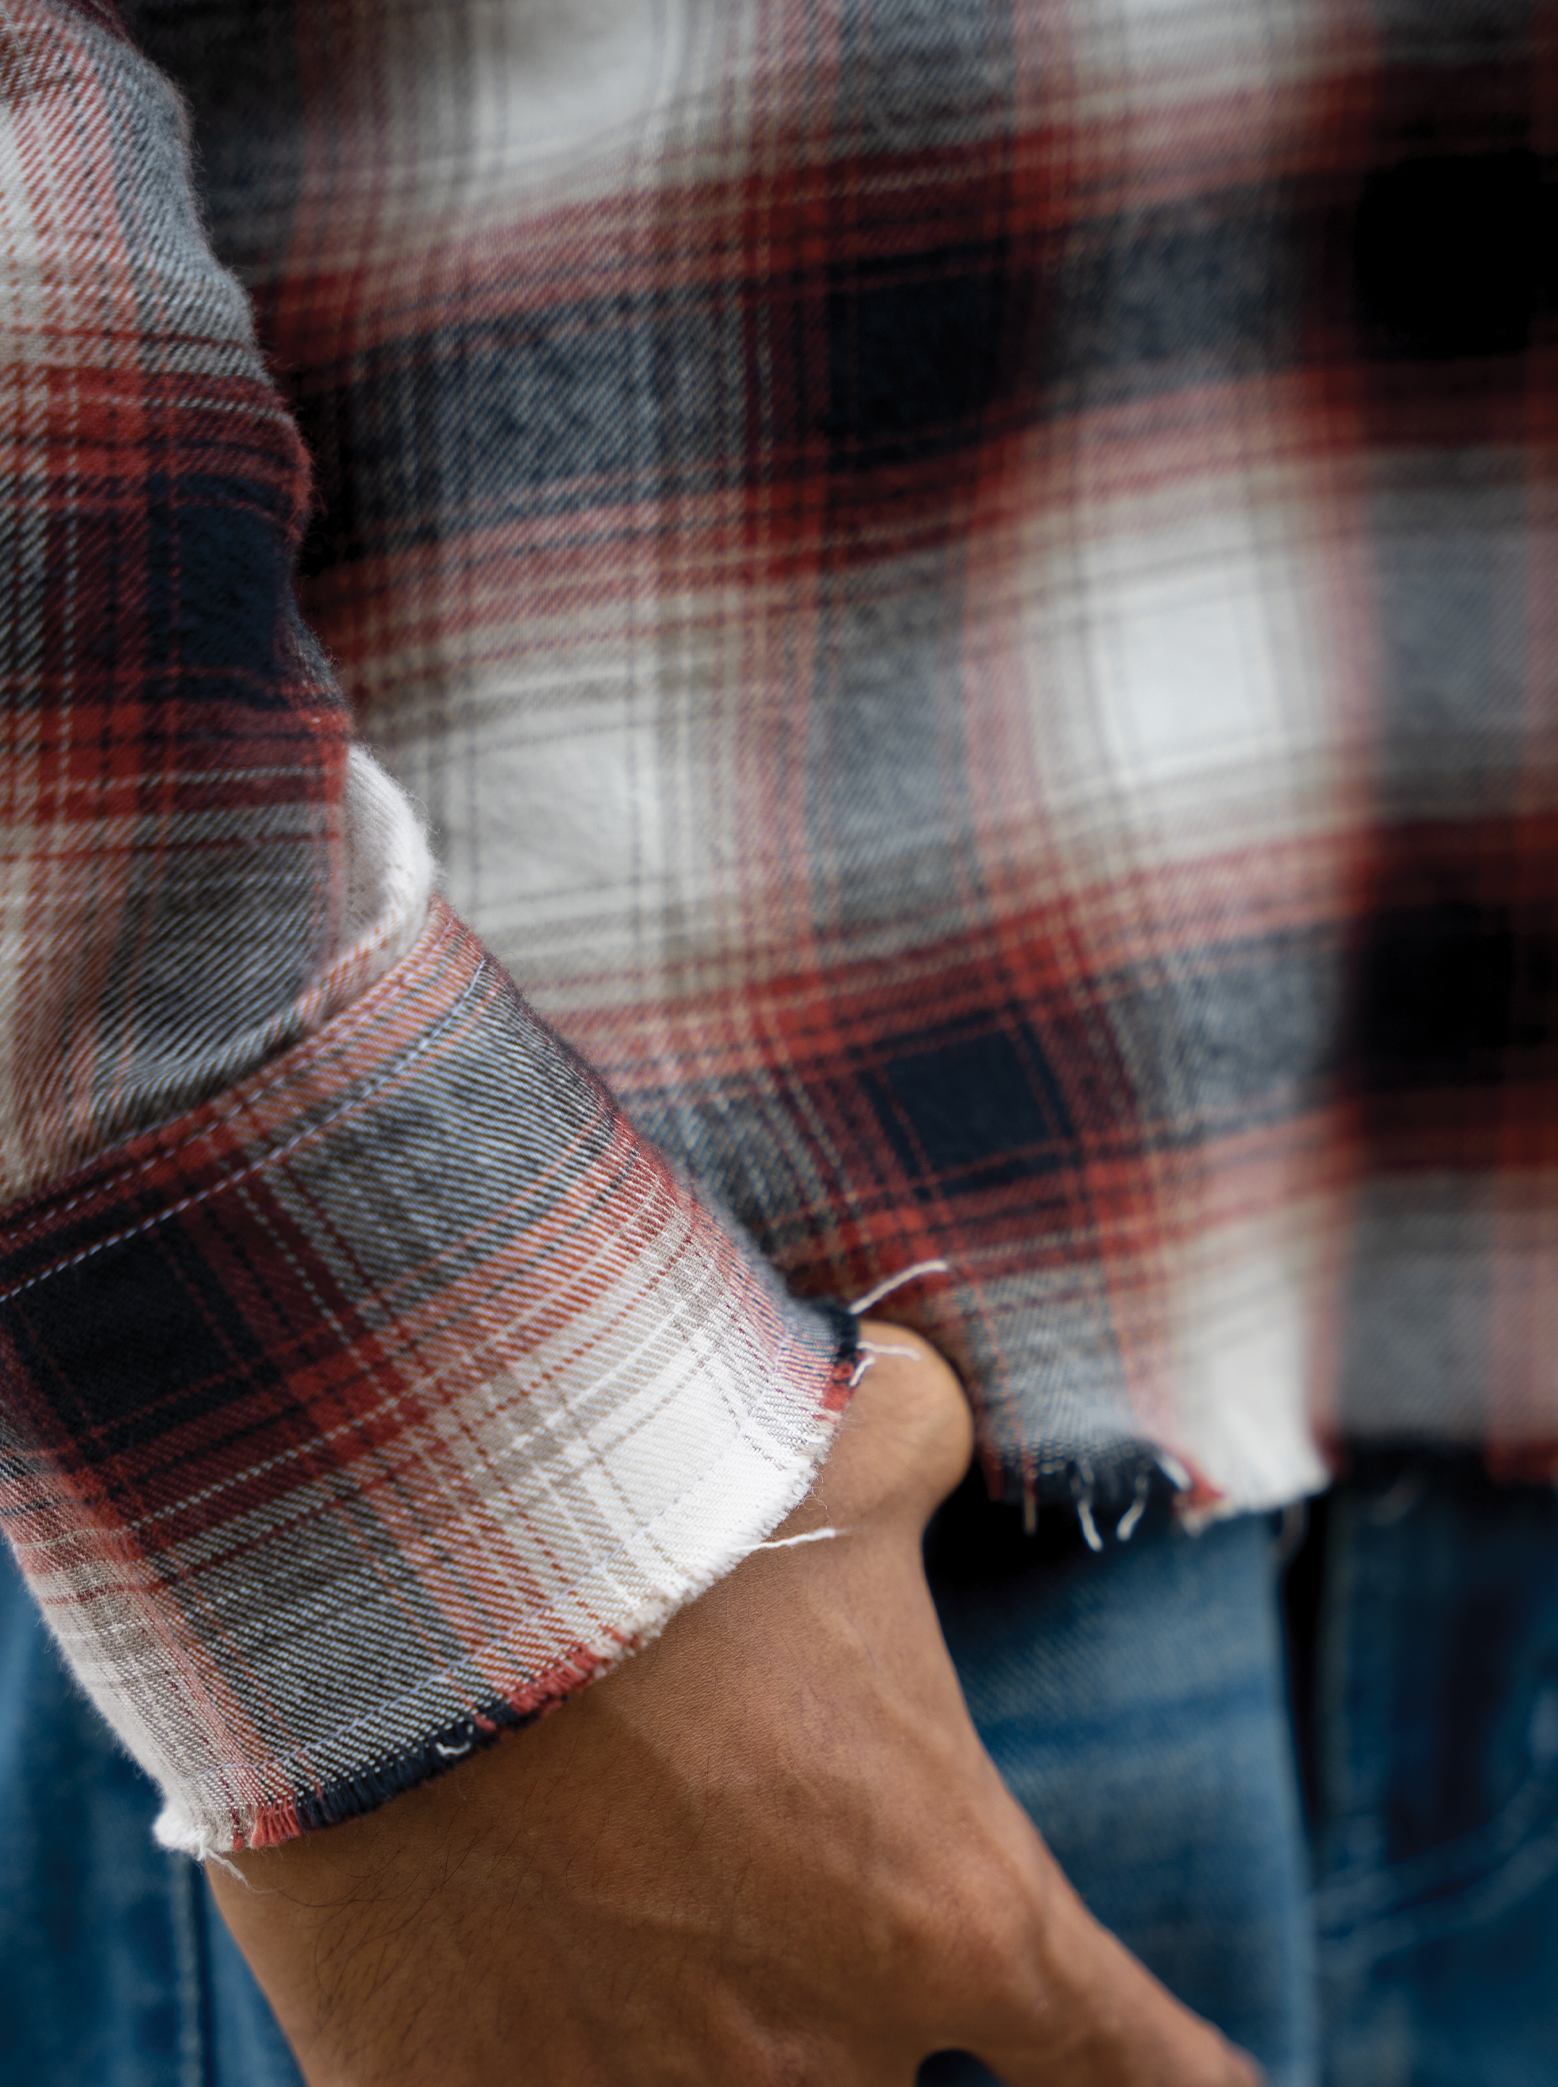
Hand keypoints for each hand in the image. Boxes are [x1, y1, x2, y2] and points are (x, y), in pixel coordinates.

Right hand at [209, 1323, 1261, 2085]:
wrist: (387, 1557)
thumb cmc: (655, 1493)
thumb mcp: (860, 1433)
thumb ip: (929, 1450)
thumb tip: (928, 1415)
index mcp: (952, 1909)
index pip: (1138, 2063)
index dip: (1183, 2078)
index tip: (1199, 2081)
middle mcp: (817, 2060)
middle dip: (882, 2015)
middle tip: (822, 1920)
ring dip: (723, 2040)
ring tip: (662, 1926)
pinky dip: (552, 2051)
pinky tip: (520, 1973)